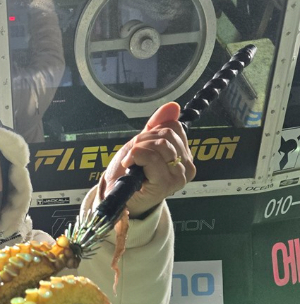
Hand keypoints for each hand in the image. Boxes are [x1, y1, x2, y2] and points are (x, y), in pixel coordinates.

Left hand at [100, 102, 195, 217]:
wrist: (117, 197)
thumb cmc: (130, 173)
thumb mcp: (143, 143)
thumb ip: (157, 125)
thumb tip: (173, 106)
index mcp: (184, 155)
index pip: (174, 127)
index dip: (153, 130)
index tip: (142, 144)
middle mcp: (186, 167)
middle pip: (166, 134)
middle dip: (143, 139)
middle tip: (134, 155)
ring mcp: (177, 177)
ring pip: (159, 144)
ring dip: (138, 149)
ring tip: (132, 162)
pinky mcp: (165, 184)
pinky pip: (151, 157)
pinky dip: (135, 156)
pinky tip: (130, 166)